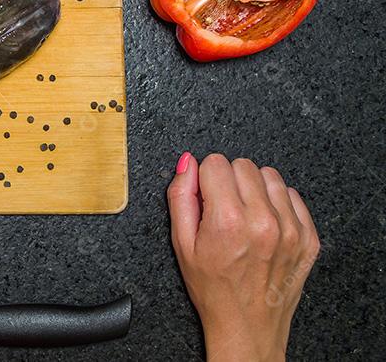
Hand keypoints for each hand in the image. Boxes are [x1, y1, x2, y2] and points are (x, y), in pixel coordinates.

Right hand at [167, 153, 319, 361]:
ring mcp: (291, 229)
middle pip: (243, 164)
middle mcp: (263, 221)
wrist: (247, 327)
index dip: (205, 178)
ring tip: (245, 215)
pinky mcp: (308, 237)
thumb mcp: (182, 244)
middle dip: (229, 180)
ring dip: (254, 188)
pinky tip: (264, 223)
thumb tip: (187, 163)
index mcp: (228, 221)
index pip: (216, 162)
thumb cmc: (213, 289)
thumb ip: (180, 196)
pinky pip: (292, 195)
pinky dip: (276, 203)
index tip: (205, 197)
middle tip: (224, 208)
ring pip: (270, 175)